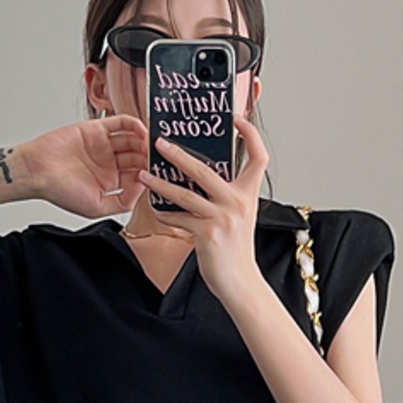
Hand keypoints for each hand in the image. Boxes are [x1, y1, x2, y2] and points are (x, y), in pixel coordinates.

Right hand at [19, 115, 149, 218]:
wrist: (37, 170)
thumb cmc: (60, 191)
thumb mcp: (97, 207)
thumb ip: (122, 202)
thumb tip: (142, 188)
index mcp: (111, 183)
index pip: (137, 177)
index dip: (150, 175)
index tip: (162, 174)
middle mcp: (109, 163)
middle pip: (137, 157)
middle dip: (150, 157)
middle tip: (162, 156)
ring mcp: (103, 145)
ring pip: (132, 140)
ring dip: (144, 141)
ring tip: (154, 143)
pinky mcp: (96, 128)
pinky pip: (119, 123)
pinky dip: (133, 124)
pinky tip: (142, 130)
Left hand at [136, 113, 269, 305]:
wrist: (240, 282)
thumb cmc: (236, 250)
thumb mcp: (239, 216)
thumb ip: (226, 195)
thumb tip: (201, 174)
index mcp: (248, 194)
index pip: (258, 157)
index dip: (249, 134)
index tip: (235, 119)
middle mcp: (237, 203)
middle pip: (205, 169)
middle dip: (178, 154)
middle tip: (160, 143)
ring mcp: (222, 218)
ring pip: (184, 193)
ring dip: (160, 183)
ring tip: (144, 174)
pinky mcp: (206, 234)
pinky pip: (178, 218)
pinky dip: (164, 214)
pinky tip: (155, 209)